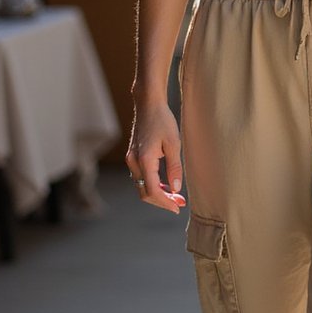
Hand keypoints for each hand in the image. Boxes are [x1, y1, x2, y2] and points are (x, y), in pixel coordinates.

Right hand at [126, 100, 185, 214]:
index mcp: (144, 160)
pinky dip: (153, 184)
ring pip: (142, 186)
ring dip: (158, 193)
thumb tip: (175, 189)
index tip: (178, 208)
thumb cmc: (163, 121)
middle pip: (144, 192)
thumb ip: (174, 168)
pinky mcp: (133, 157)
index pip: (153, 190)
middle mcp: (134, 162)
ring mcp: (131, 159)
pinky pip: (141, 177)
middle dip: (162, 201)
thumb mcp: (174, 144)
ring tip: (176, 196)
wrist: (148, 104)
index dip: (165, 202)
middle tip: (181, 203)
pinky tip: (166, 185)